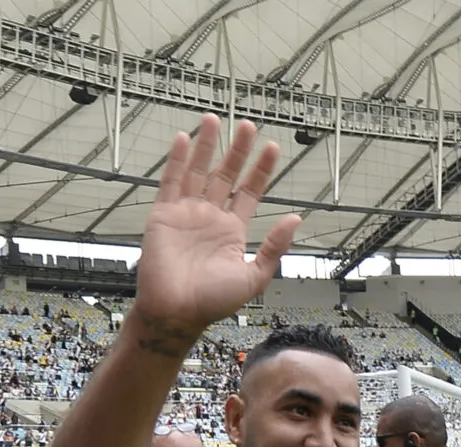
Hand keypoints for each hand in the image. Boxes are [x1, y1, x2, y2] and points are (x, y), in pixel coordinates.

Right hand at [131, 114, 302, 350]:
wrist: (177, 313)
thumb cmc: (213, 302)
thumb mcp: (254, 276)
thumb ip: (274, 246)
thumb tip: (296, 218)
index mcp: (233, 231)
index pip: (250, 191)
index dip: (261, 170)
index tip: (272, 148)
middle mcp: (211, 217)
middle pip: (226, 174)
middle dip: (237, 150)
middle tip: (248, 124)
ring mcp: (187, 214)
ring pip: (199, 171)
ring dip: (207, 145)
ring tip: (214, 119)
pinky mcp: (164, 215)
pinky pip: (171, 181)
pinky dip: (178, 160)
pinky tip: (185, 138)